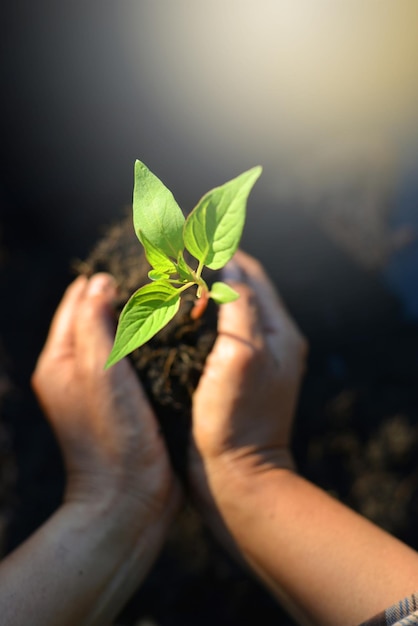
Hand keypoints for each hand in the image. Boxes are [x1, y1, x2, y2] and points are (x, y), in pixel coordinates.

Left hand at [32, 273, 179, 527]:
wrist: (130, 499)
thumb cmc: (111, 435)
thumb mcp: (98, 372)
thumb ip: (94, 322)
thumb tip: (99, 280)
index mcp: (60, 360)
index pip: (77, 302)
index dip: (104, 278)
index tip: (136, 259)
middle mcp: (77, 371)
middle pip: (97, 318)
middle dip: (125, 295)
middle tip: (162, 274)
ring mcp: (102, 388)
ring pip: (120, 338)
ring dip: (141, 319)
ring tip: (173, 296)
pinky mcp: (128, 402)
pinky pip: (137, 360)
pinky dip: (152, 343)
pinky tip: (177, 334)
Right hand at [189, 250, 306, 515]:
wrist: (236, 478)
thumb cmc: (239, 417)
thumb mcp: (243, 353)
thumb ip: (240, 304)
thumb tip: (229, 263)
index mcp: (280, 331)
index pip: (250, 274)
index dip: (222, 252)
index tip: (189, 239)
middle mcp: (269, 341)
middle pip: (238, 290)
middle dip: (206, 271)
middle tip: (171, 259)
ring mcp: (250, 361)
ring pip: (223, 313)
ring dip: (198, 296)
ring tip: (166, 282)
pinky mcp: (229, 378)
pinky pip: (212, 337)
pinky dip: (193, 322)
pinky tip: (170, 320)